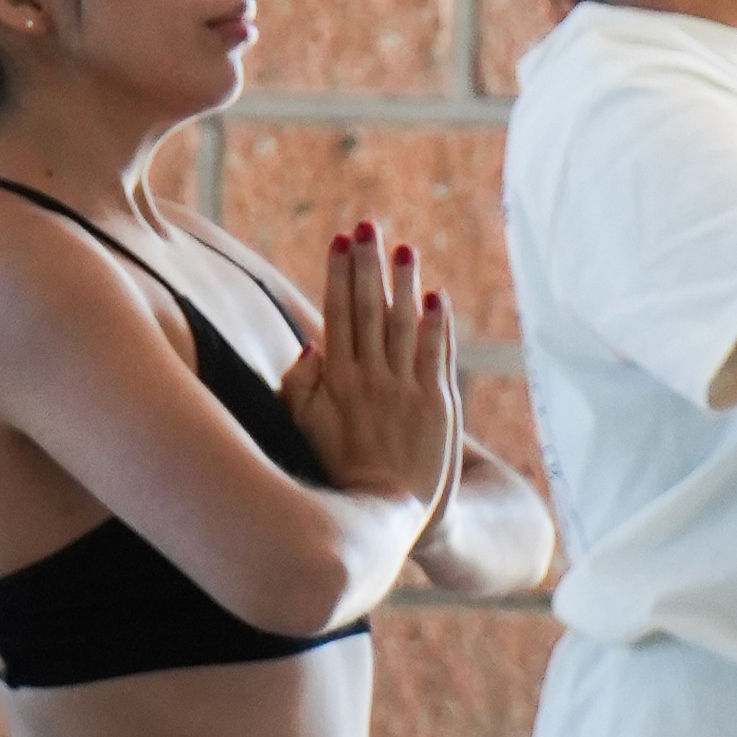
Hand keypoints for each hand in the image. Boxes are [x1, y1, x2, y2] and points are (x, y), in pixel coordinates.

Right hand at [283, 220, 467, 532]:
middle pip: (367, 310)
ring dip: (402, 283)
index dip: (338, 275)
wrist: (387, 511)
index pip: (336, 315)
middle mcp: (369, 378)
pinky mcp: (436, 403)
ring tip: (402, 248)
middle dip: (366, 265)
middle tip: (367, 226)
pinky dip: (436, 325)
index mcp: (336, 381)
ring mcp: (404, 389)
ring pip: (402, 325)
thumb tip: (311, 346)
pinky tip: (436, 296)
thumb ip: (300, 387)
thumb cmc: (340, 468)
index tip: (339, 240)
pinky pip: (436, 354)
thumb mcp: (305, 429)